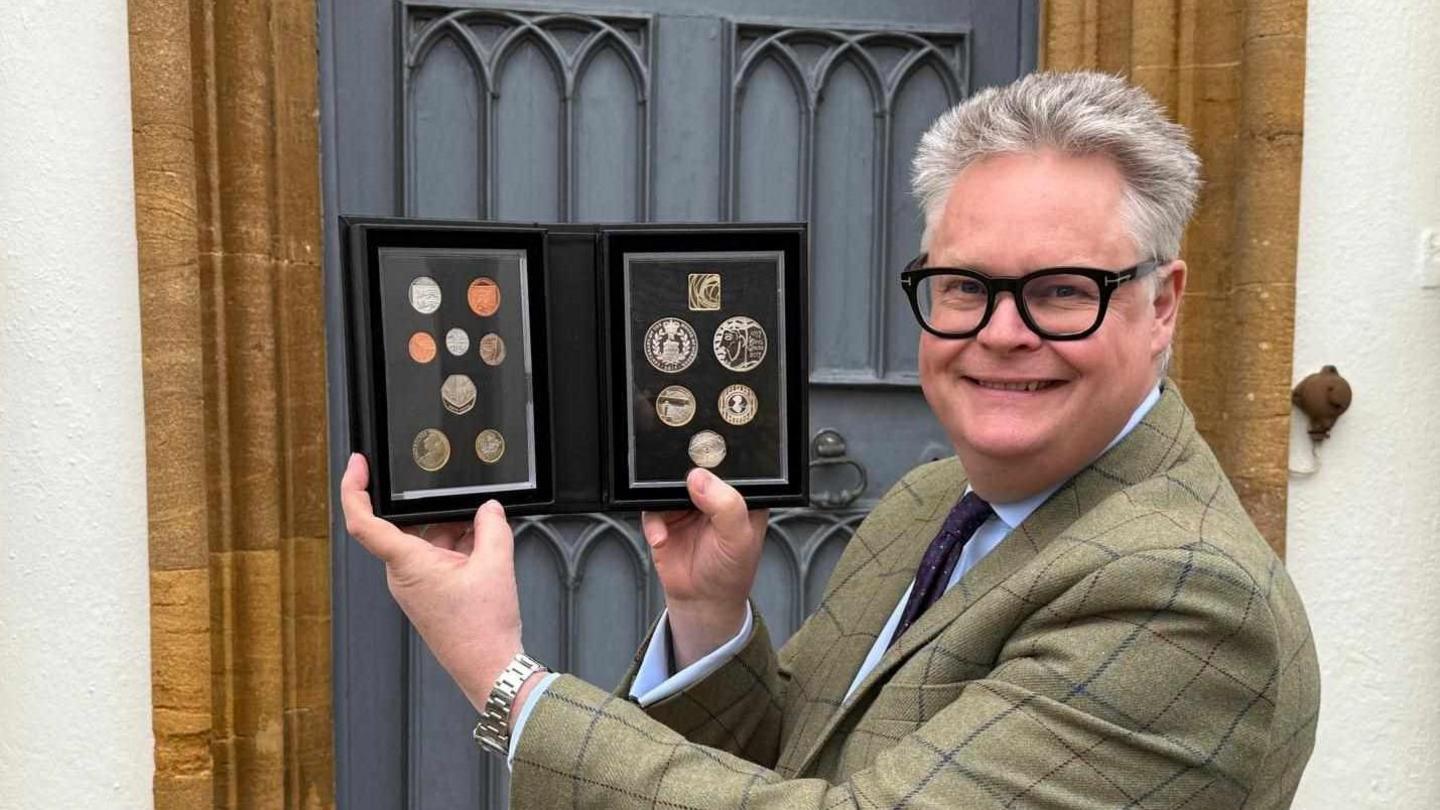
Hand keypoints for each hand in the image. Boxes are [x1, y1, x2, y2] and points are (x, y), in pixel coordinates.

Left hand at [340, 453, 528, 713]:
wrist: (490, 668)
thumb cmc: (482, 630)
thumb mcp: (495, 565)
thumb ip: (492, 527)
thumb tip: (489, 508)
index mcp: (407, 564)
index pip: (364, 522)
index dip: (355, 488)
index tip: (360, 464)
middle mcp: (404, 574)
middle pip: (410, 524)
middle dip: (439, 510)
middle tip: (465, 500)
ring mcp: (417, 584)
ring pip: (429, 540)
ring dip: (456, 530)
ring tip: (487, 532)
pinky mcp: (431, 592)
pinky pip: (439, 557)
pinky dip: (461, 547)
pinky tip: (486, 547)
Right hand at [640, 468, 767, 666]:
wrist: (703, 601)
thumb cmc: (730, 571)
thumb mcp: (739, 539)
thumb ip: (726, 506)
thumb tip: (699, 478)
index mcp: (740, 492)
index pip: (729, 463)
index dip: (717, 457)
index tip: (702, 456)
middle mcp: (713, 494)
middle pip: (695, 467)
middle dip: (684, 475)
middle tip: (679, 488)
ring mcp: (687, 504)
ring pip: (668, 485)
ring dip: (664, 500)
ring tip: (671, 520)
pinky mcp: (664, 517)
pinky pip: (651, 508)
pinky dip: (653, 522)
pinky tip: (662, 539)